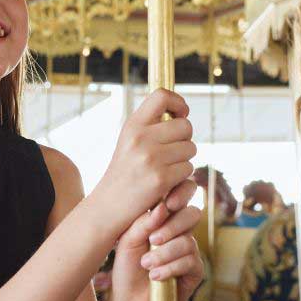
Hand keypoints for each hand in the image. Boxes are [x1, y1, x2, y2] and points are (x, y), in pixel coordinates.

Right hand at [90, 89, 195, 235]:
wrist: (109, 206)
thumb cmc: (124, 172)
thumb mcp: (130, 141)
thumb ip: (151, 125)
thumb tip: (182, 115)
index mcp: (133, 124)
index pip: (161, 95)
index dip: (178, 102)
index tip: (181, 114)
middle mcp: (141, 137)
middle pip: (185, 126)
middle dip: (185, 139)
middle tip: (172, 151)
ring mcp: (151, 158)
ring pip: (190, 149)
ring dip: (184, 160)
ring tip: (165, 168)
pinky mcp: (161, 179)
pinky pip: (188, 169)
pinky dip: (181, 177)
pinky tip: (166, 182)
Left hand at [107, 179, 203, 300]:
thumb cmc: (126, 270)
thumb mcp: (128, 241)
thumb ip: (143, 222)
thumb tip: (162, 207)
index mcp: (164, 220)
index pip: (180, 198)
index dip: (179, 195)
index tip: (166, 204)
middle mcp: (180, 233)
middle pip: (192, 214)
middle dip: (172, 226)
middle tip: (153, 238)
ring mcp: (189, 252)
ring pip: (188, 241)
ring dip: (165, 253)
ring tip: (146, 265)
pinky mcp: (195, 272)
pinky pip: (190, 261)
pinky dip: (171, 267)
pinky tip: (155, 276)